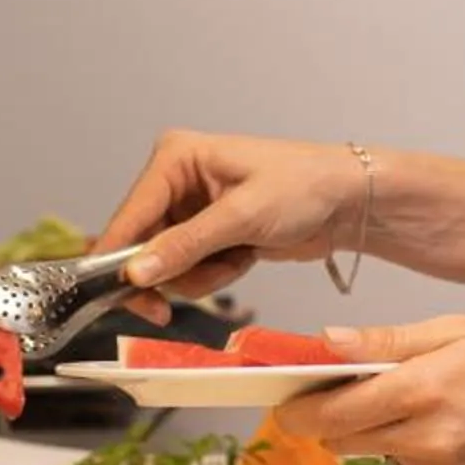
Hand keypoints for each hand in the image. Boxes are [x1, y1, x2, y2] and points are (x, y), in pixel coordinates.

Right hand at [95, 129, 366, 320]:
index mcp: (176, 158)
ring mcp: (191, 209)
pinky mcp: (207, 233)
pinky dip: (215, 274)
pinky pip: (190, 270)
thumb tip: (135, 272)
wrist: (347, 202)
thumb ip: (186, 245)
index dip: (117, 259)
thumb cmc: (304, 186)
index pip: (128, 215)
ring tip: (237, 258)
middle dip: (171, 272)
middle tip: (171, 306)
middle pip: (139, 245)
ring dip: (199, 275)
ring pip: (165, 264)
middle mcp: (176, 181)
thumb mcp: (242, 215)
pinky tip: (245, 257)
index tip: (117, 296)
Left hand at [276, 316, 464, 464]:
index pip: (336, 413)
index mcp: (426, 392)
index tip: (284, 401)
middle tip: (338, 390)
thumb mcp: (453, 330)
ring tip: (411, 399)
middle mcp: (430, 440)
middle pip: (346, 439)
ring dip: (374, 429)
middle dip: (331, 417)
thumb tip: (327, 342)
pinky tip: (441, 423)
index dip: (300, 410)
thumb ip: (386, 342)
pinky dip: (408, 445)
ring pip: (376, 452)